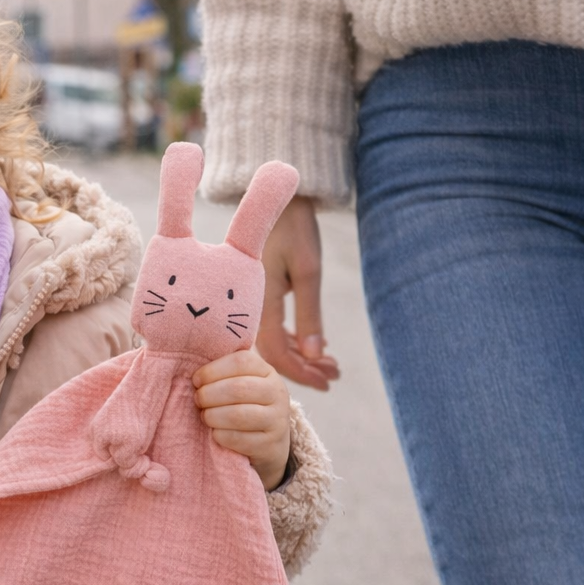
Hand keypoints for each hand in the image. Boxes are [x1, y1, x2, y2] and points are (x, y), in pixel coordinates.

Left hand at [193, 350, 291, 489]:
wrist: (270, 441)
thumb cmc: (245, 404)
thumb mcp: (241, 381)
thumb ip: (223, 372)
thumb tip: (194, 369)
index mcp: (267, 371)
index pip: (240, 362)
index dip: (213, 370)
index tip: (196, 380)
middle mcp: (277, 393)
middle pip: (238, 388)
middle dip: (209, 394)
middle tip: (198, 400)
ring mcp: (277, 420)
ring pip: (238, 415)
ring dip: (213, 416)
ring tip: (204, 416)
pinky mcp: (270, 445)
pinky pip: (238, 439)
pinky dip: (220, 435)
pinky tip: (214, 433)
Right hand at [258, 196, 340, 390]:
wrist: (279, 203)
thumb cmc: (294, 230)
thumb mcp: (308, 272)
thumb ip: (309, 315)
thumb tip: (316, 355)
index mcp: (259, 303)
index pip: (276, 353)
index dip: (302, 372)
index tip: (328, 381)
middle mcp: (250, 308)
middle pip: (273, 354)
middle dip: (305, 369)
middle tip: (334, 375)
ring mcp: (252, 304)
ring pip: (273, 344)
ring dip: (300, 357)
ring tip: (329, 364)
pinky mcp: (258, 299)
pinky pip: (272, 330)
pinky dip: (293, 342)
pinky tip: (312, 345)